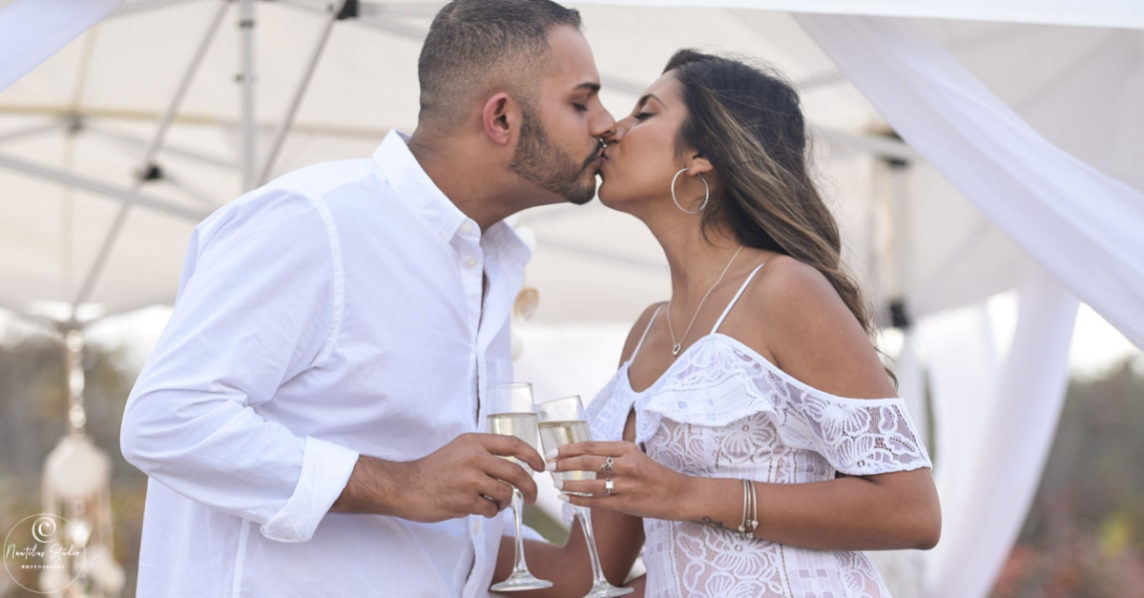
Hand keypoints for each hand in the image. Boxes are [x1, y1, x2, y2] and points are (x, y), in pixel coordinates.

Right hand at [334, 433, 543, 520]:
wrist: (405, 486)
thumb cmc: (434, 470)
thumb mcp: (459, 450)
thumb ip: (484, 453)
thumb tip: (515, 467)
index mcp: (474, 441)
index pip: (513, 444)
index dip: (533, 455)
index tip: (541, 466)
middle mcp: (474, 457)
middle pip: (517, 472)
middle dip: (530, 488)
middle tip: (531, 498)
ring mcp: (470, 479)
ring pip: (506, 493)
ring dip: (505, 502)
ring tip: (494, 503)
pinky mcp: (464, 500)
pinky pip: (491, 509)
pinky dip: (490, 512)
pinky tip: (478, 508)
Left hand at [552, 440, 688, 520]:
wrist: (679, 495)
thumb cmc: (656, 475)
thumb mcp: (637, 456)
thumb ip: (614, 455)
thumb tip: (585, 455)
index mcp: (627, 449)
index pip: (591, 446)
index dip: (569, 449)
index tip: (554, 451)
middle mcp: (626, 464)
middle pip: (587, 461)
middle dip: (564, 463)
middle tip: (548, 465)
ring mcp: (626, 485)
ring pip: (589, 483)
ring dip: (569, 483)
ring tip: (555, 483)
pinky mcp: (625, 503)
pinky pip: (596, 501)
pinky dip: (579, 499)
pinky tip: (567, 497)